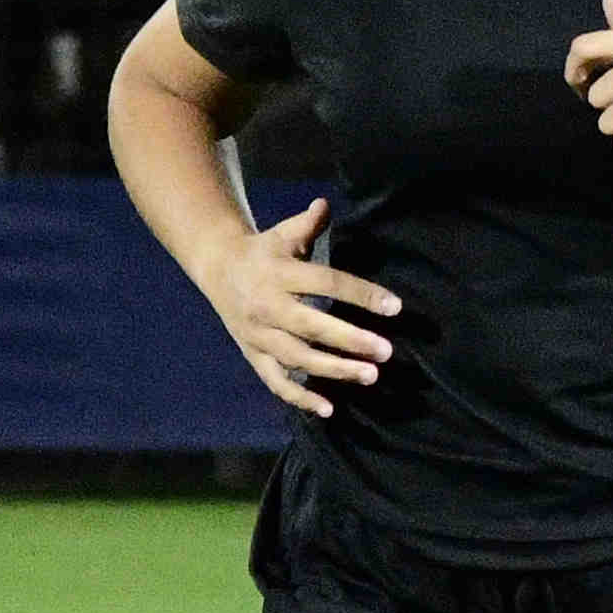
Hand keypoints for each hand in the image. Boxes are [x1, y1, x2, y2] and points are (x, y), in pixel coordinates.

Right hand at [194, 197, 399, 417]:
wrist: (218, 269)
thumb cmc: (263, 251)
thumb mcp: (283, 233)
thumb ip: (308, 223)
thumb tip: (325, 204)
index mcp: (279, 273)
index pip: (326, 283)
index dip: (361, 294)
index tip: (394, 306)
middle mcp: (268, 306)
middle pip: (312, 326)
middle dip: (350, 340)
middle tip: (386, 351)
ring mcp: (259, 335)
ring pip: (297, 358)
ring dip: (334, 370)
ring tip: (370, 375)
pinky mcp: (254, 355)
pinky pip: (276, 381)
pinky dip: (300, 397)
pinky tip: (329, 409)